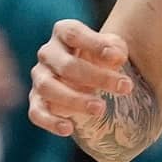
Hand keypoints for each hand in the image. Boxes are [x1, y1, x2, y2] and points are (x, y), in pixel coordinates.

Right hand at [29, 19, 133, 137]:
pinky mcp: (37, 100)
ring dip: (74, 100)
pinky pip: (36, 112)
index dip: (95, 44)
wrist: (89, 76)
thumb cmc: (101, 57)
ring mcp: (40, 77)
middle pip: (66, 64)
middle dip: (97, 77)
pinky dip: (50, 121)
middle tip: (125, 88)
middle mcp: (48, 53)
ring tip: (100, 109)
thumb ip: (115, 49)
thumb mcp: (113, 48)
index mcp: (63, 32)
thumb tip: (116, 57)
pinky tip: (69, 129)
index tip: (119, 59)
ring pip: (48, 87)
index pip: (74, 34)